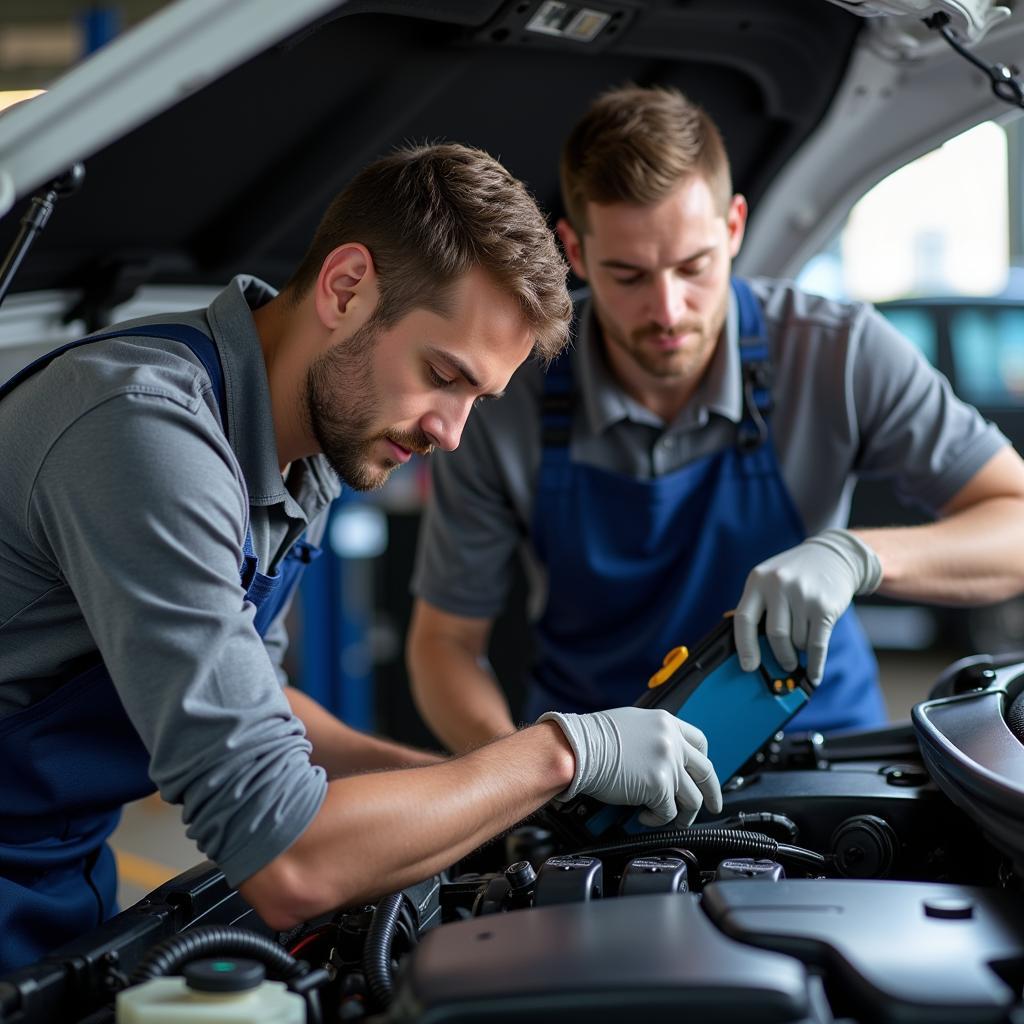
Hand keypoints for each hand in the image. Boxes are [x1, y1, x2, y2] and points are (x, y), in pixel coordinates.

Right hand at [538, 707, 722, 826]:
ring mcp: (668, 763)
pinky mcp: (659, 786)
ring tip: (674, 820)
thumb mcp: (631, 723)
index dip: (703, 760)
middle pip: (705, 771)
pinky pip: (668, 812)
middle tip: (712, 805)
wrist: (577, 748)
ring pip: (691, 798)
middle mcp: (672, 742)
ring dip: (684, 814)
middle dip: (712, 792)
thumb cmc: (592, 737)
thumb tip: (657, 757)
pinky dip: (658, 819)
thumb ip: (652, 737)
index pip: (699, 742)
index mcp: (666, 722)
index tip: (702, 774)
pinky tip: (645, 817)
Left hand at [734, 528, 881, 684]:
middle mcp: (779, 585)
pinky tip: (814, 675)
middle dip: (780, 655)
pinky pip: (817, 646)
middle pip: (774, 635)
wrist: (833, 555)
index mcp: (758, 580)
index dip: (745, 647)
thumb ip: (759, 606)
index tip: (748, 667)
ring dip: (800, 648)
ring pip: (797, 641)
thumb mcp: (770, 579)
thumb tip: (749, 650)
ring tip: (803, 639)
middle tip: (785, 663)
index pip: (744, 619)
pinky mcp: (825, 606)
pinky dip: (815, 664)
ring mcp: (803, 595)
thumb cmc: (795, 575)